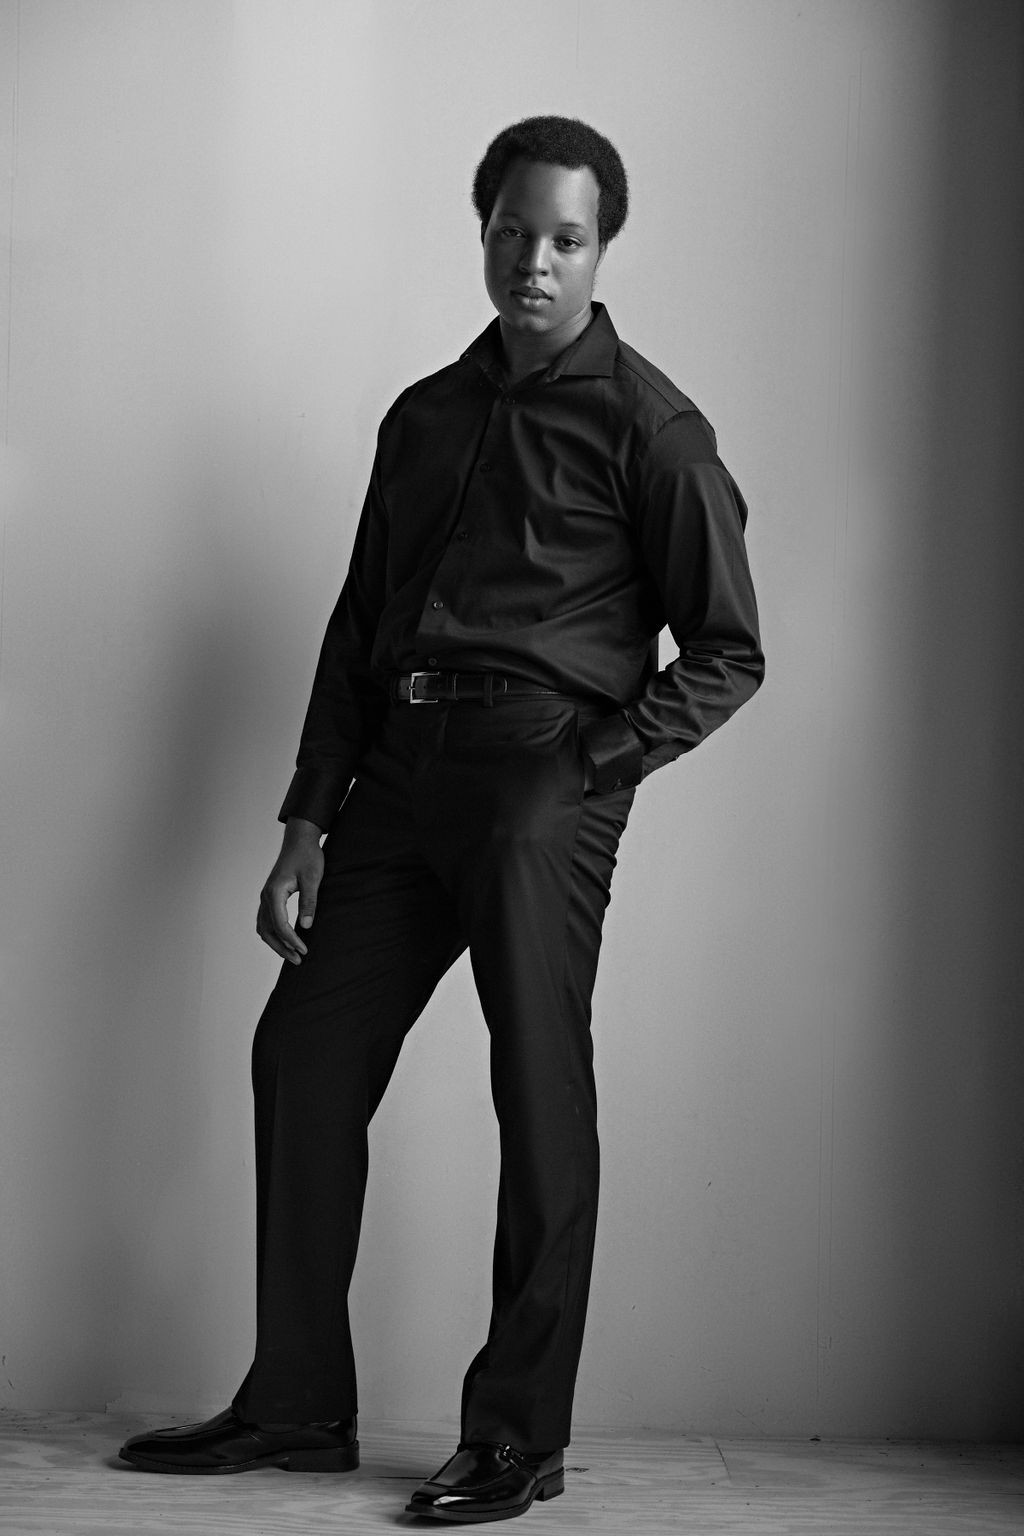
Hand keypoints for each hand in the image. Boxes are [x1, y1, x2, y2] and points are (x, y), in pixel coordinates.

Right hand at [256, 818, 324, 964]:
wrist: (299, 840)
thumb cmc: (307, 856)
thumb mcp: (313, 879)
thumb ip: (308, 902)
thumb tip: (306, 926)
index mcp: (275, 892)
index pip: (280, 925)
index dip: (292, 940)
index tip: (304, 950)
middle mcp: (266, 896)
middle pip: (268, 930)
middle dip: (282, 948)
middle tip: (298, 960)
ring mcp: (265, 897)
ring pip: (264, 927)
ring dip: (276, 943)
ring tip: (292, 955)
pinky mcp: (270, 897)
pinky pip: (265, 921)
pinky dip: (273, 934)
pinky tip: (285, 940)